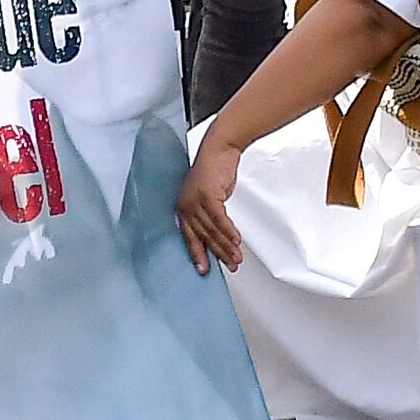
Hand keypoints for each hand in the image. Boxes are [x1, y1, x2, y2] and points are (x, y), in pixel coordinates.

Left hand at [176, 133, 249, 271]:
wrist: (218, 149)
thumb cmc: (213, 171)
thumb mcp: (206, 196)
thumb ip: (207, 215)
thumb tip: (217, 236)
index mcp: (183, 208)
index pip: (189, 237)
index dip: (197, 254)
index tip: (203, 270)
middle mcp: (186, 206)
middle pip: (203, 237)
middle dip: (218, 254)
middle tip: (230, 265)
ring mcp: (195, 201)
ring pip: (212, 230)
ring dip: (227, 246)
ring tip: (237, 257)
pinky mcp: (207, 196)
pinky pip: (219, 219)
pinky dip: (229, 232)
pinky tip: (236, 240)